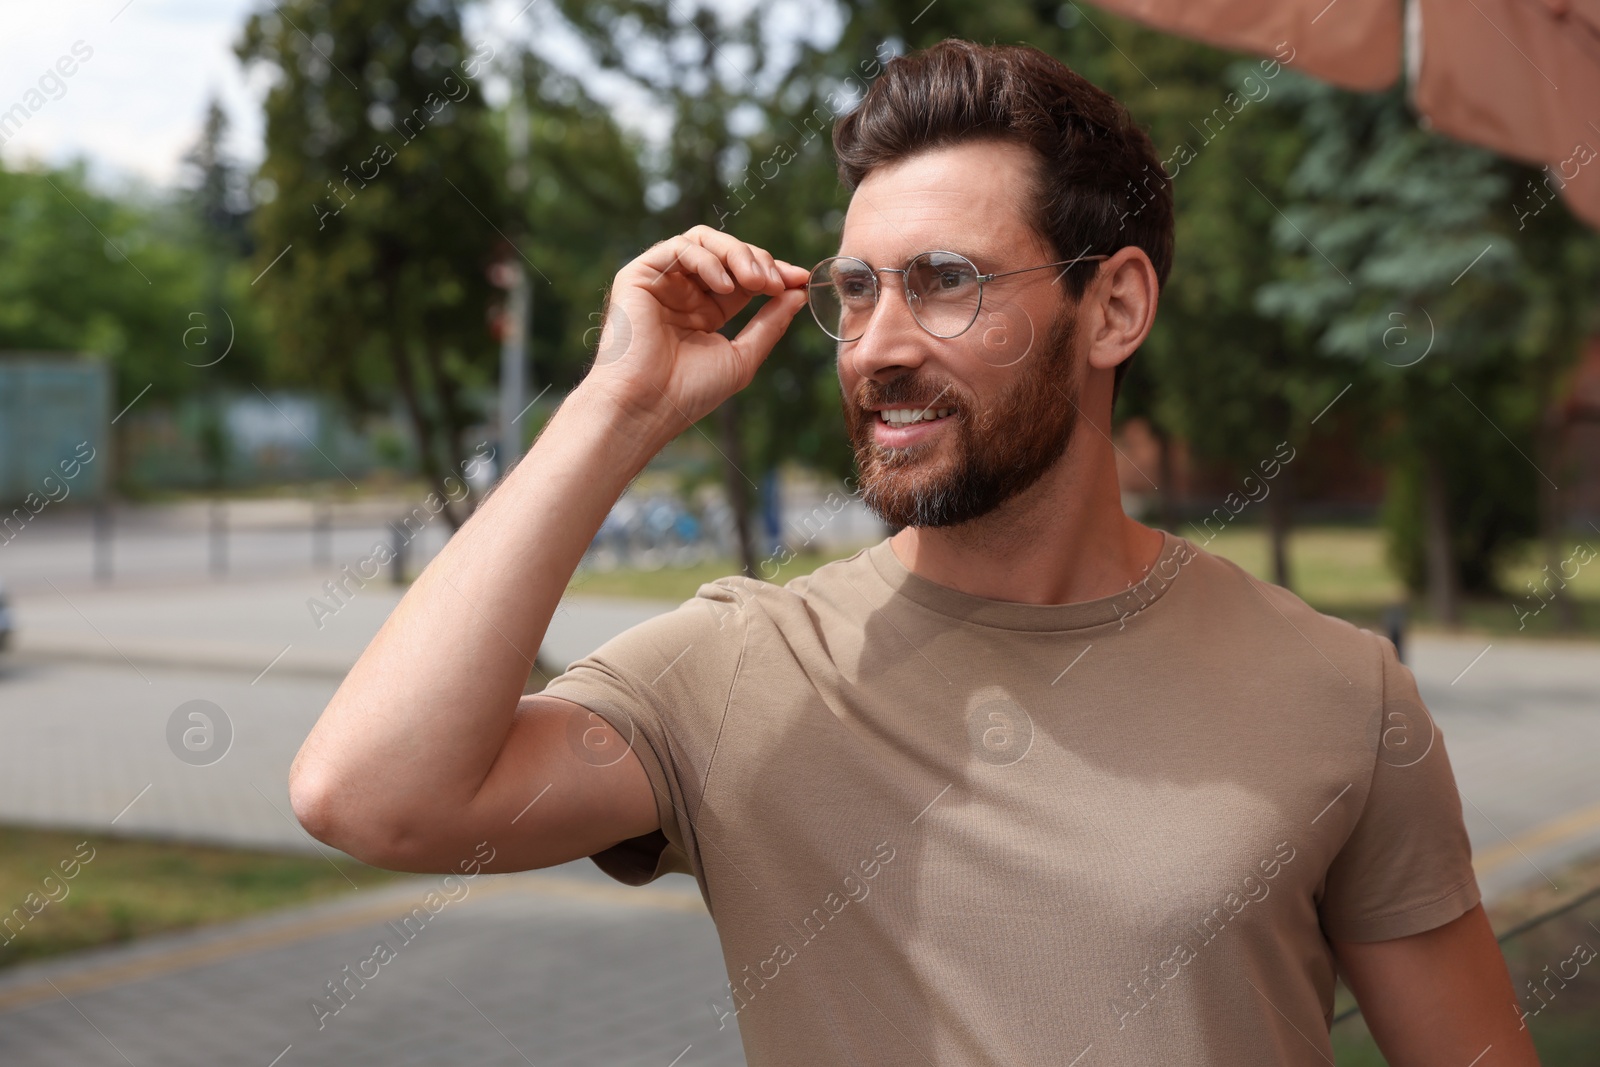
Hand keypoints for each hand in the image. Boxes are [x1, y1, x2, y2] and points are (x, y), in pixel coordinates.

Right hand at [579, 225, 810, 440]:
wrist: (647, 406)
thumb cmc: (689, 392)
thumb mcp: (742, 356)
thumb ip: (770, 323)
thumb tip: (799, 292)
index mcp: (705, 311)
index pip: (744, 277)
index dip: (774, 272)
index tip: (800, 279)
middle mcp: (683, 292)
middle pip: (727, 253)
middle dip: (759, 261)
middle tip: (776, 283)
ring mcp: (661, 281)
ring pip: (704, 241)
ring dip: (737, 254)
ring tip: (756, 281)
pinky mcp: (639, 275)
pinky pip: (678, 248)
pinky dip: (708, 260)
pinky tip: (725, 286)